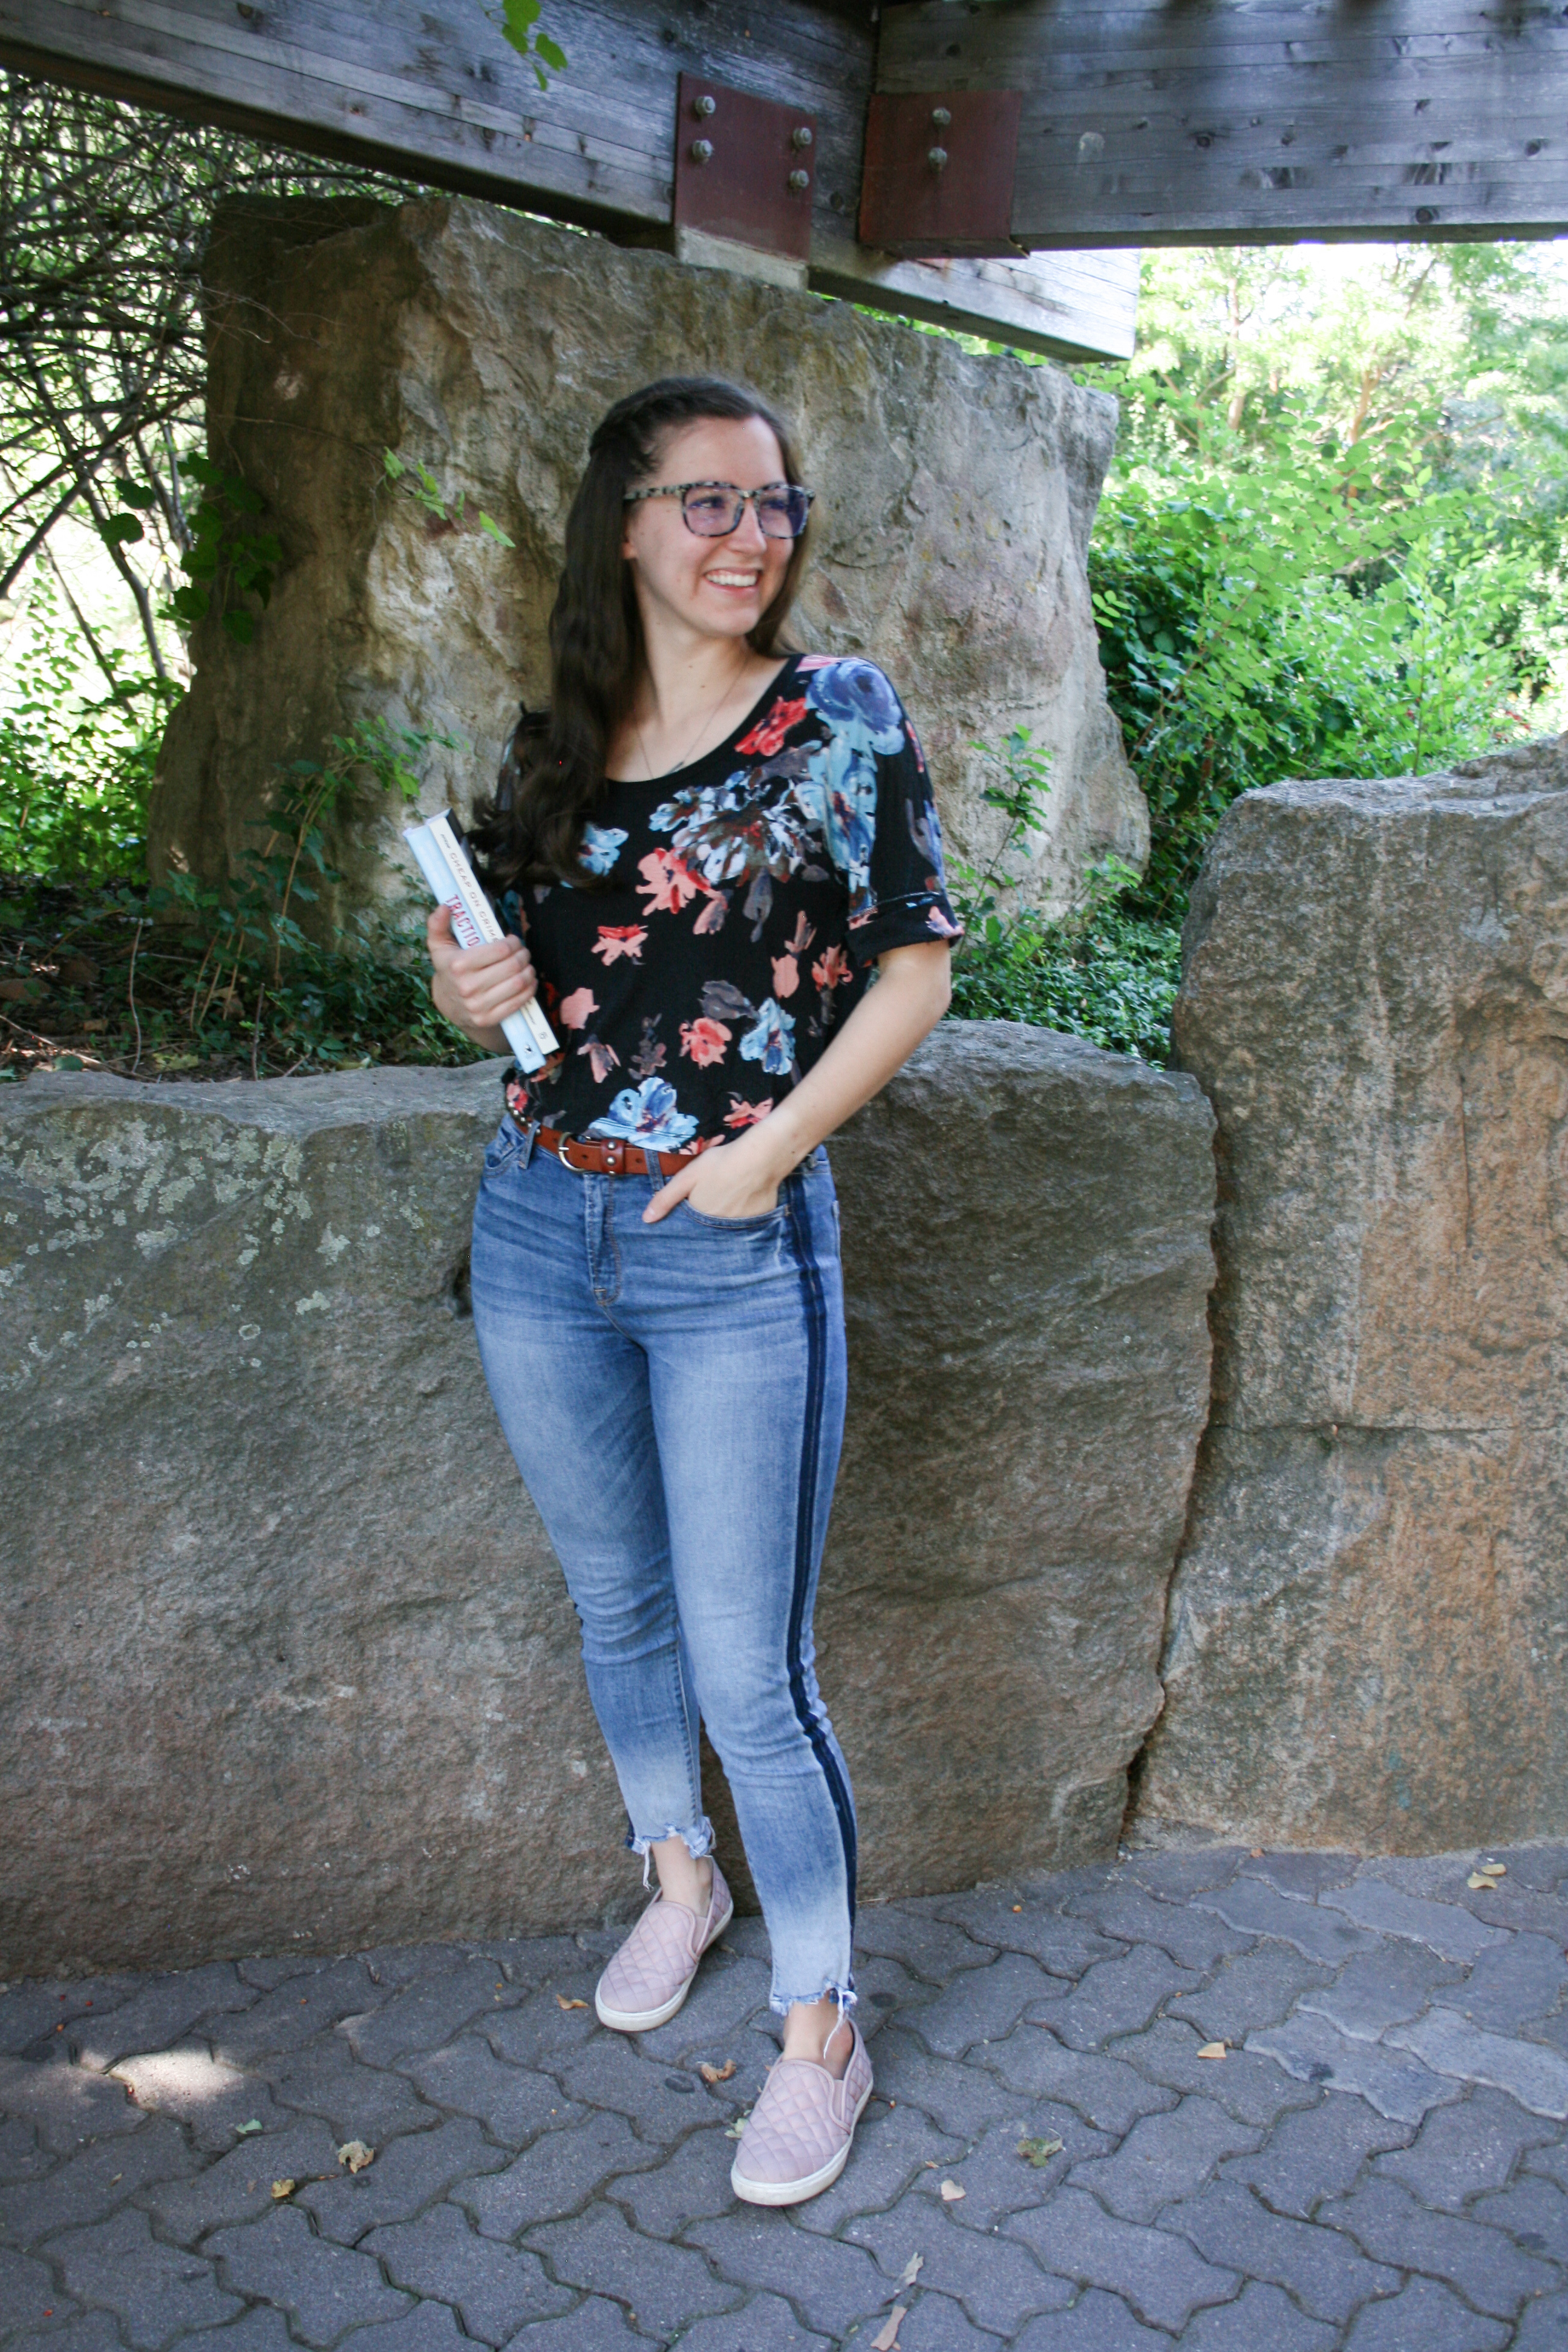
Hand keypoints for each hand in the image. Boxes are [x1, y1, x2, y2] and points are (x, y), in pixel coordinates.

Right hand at [427, 906, 535, 1039]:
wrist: (448, 1005)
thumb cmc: (449, 970)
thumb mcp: (439, 946)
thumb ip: (438, 925)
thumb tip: (445, 907)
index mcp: (458, 965)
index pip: (500, 950)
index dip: (513, 943)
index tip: (514, 941)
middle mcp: (468, 987)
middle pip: (512, 966)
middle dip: (523, 956)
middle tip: (524, 952)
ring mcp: (478, 1005)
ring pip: (518, 983)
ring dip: (529, 972)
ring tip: (527, 966)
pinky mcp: (488, 1019)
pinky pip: (518, 1002)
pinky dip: (529, 989)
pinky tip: (528, 981)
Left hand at [643, 1135, 785, 1224]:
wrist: (760, 1157)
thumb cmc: (721, 1163)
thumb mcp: (687, 1176)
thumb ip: (666, 1198)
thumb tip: (646, 1220)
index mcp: (702, 1218)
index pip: (693, 1224)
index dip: (694, 1210)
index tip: (698, 1198)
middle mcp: (721, 1228)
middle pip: (711, 1223)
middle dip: (711, 1212)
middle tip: (718, 1191)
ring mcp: (742, 1225)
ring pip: (730, 1221)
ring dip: (728, 1211)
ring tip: (733, 1191)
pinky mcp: (760, 1219)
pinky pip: (749, 1218)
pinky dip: (747, 1209)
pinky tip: (748, 1193)